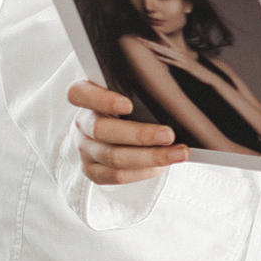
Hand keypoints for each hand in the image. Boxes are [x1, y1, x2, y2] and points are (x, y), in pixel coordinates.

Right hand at [66, 80, 187, 183]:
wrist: (120, 130)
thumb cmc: (135, 102)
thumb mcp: (135, 87)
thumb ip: (145, 84)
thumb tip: (181, 84)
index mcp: (86, 95)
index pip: (79, 94)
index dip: (101, 100)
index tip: (128, 105)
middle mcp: (82, 122)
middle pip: (101, 130)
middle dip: (139, 135)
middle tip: (169, 135)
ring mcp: (85, 148)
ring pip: (112, 156)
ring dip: (150, 157)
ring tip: (179, 153)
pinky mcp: (92, 169)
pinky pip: (115, 176)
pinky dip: (141, 172)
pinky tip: (162, 166)